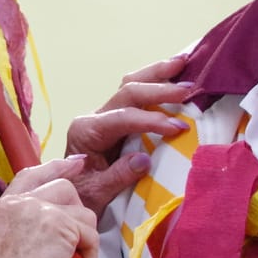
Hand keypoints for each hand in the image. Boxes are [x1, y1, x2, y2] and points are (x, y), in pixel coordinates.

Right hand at [0, 156, 100, 257]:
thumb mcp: (5, 246)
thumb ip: (23, 227)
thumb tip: (55, 227)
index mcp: (1, 209)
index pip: (30, 176)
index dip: (55, 168)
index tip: (75, 163)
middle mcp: (18, 203)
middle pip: (63, 188)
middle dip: (78, 211)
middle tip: (80, 236)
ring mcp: (39, 210)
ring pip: (82, 212)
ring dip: (84, 241)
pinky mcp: (60, 223)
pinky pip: (90, 234)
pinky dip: (89, 257)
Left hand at [65, 55, 195, 213]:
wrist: (69, 196)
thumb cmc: (81, 195)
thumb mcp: (97, 193)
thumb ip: (118, 176)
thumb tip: (144, 159)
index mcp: (86, 132)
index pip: (122, 118)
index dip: (152, 120)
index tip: (179, 128)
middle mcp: (94, 118)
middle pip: (127, 93)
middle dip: (159, 90)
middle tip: (188, 90)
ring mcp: (104, 116)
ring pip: (130, 85)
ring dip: (157, 74)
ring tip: (183, 62)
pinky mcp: (115, 119)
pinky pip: (135, 95)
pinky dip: (154, 82)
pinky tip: (173, 74)